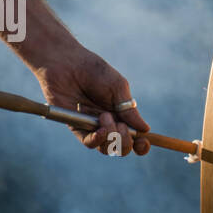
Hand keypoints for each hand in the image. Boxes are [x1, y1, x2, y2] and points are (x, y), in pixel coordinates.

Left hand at [33, 43, 150, 156]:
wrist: (66, 64)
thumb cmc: (93, 71)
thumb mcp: (118, 87)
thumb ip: (129, 110)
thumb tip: (145, 130)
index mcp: (122, 114)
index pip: (135, 137)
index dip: (142, 145)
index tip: (144, 142)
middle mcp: (109, 123)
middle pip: (122, 147)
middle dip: (126, 141)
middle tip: (120, 125)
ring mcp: (93, 126)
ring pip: (107, 148)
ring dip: (111, 137)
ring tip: (104, 116)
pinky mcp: (77, 127)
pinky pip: (89, 143)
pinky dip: (97, 140)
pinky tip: (100, 129)